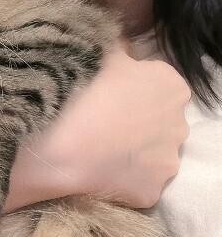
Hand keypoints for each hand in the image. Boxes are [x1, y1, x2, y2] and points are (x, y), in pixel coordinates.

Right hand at [7, 44, 190, 210]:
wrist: (56, 145)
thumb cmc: (78, 91)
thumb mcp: (99, 53)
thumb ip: (118, 46)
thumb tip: (122, 44)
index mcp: (170, 85)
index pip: (159, 86)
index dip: (132, 90)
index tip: (108, 96)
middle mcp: (179, 123)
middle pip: (160, 122)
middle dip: (138, 123)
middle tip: (101, 122)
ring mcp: (167, 162)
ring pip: (153, 156)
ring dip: (132, 154)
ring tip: (97, 150)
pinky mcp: (151, 192)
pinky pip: (138, 184)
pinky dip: (121, 180)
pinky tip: (98, 172)